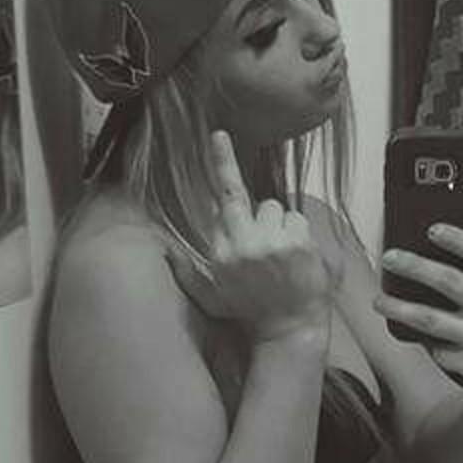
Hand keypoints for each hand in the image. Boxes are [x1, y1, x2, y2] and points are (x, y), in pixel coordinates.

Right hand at [168, 131, 330, 349]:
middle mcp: (242, 244)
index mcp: (221, 252)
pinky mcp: (295, 244)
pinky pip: (297, 221)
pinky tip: (297, 260)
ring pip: (275, 210)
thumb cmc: (249, 312)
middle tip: (268, 250)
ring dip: (279, 229)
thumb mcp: (210, 298)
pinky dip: (299, 236)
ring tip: (282, 259)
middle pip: (251, 201)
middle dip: (259, 218)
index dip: (223, 163)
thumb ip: (187, 273)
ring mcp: (270, 243)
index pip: (223, 199)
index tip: (219, 134)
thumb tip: (163, 252)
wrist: (288, 329)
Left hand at [374, 225, 462, 413]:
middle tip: (389, 258)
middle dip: (413, 267)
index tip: (433, 230)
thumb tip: (449, 255)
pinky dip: (426, 339)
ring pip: (430, 319)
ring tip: (378, 300)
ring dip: (399, 308)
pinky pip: (437, 347)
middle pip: (448, 282)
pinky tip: (419, 333)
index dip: (458, 240)